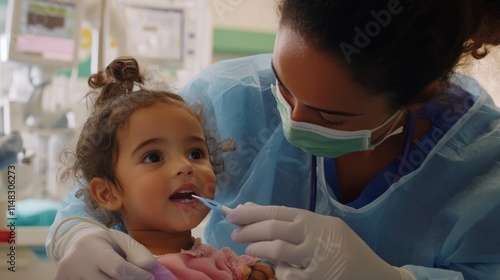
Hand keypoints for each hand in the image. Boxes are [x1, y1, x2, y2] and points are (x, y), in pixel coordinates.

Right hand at [53, 221, 174, 279]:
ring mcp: (65, 276)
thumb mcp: (122, 240)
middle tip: (137, 279)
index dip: (137, 275)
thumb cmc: (105, 243)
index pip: (118, 268)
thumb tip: (152, 268)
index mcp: (92, 246)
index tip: (150, 277)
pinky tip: (106, 278)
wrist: (75, 242)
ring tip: (120, 277)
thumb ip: (138, 253)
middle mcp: (75, 262)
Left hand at [228, 205, 414, 279]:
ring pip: (278, 250)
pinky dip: (280, 271)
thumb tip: (253, 209)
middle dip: (250, 230)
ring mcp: (316, 257)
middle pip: (275, 228)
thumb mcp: (320, 228)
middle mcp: (315, 235)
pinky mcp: (317, 278)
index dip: (253, 212)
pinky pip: (289, 274)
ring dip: (258, 249)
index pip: (278, 211)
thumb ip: (291, 222)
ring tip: (249, 249)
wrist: (373, 273)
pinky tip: (278, 269)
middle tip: (235, 232)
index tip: (233, 213)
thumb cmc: (343, 248)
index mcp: (315, 220)